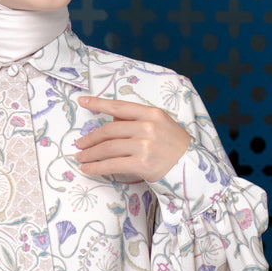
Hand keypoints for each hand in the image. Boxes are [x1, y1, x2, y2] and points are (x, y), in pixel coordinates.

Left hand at [74, 96, 191, 182]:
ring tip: (81, 157)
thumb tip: (112, 119)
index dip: (98, 103)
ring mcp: (145, 146)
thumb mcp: (160, 125)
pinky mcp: (142, 164)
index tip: (83, 101)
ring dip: (90, 153)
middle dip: (90, 138)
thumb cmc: (174, 146)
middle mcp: (148, 127)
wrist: (192, 168)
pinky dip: (97, 167)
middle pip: (109, 130)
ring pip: (108, 148)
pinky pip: (113, 165)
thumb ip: (136, 120)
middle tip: (79, 144)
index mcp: (151, 113)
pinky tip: (88, 169)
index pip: (119, 106)